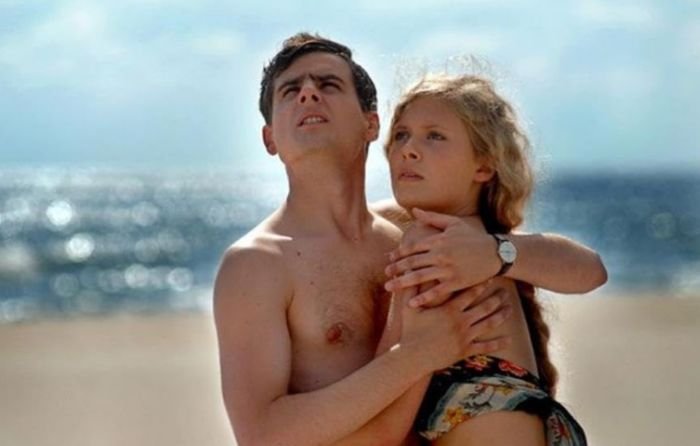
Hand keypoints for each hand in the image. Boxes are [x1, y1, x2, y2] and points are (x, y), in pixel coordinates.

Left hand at [385, 208, 500, 307]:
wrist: (496, 253)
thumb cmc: (473, 237)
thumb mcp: (454, 223)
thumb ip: (432, 217)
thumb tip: (414, 210)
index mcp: (439, 240)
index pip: (413, 247)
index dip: (399, 253)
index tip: (390, 258)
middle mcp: (441, 254)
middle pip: (412, 262)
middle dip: (396, 268)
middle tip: (385, 274)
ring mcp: (448, 269)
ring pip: (419, 277)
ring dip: (402, 283)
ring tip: (389, 288)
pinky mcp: (456, 282)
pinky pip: (436, 292)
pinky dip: (423, 298)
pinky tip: (411, 304)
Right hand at [398, 285, 511, 372]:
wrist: (412, 357)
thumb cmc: (409, 331)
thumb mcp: (408, 308)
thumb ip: (411, 289)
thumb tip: (406, 272)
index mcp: (449, 309)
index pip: (470, 293)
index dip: (481, 284)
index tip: (491, 277)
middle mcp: (461, 321)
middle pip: (484, 306)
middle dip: (497, 298)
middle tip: (506, 291)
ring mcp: (465, 337)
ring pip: (488, 324)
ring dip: (501, 315)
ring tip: (510, 308)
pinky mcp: (465, 351)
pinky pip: (485, 346)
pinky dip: (498, 343)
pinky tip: (509, 339)